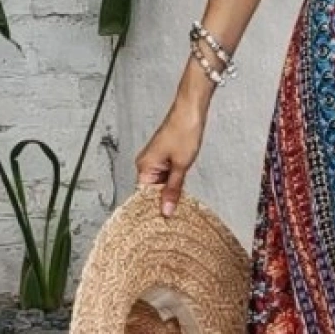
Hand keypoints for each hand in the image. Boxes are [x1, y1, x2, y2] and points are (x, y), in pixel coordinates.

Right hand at [134, 95, 206, 215]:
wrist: (191, 111)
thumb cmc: (183, 131)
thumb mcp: (181, 166)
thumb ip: (173, 190)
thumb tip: (166, 210)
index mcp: (144, 166)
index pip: (143, 196)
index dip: (153, 209)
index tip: (163, 221)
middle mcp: (146, 164)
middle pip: (151, 191)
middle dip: (162, 202)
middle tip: (173, 218)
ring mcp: (155, 161)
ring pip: (160, 184)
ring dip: (169, 193)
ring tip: (178, 207)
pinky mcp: (164, 158)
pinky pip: (166, 176)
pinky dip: (173, 184)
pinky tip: (180, 192)